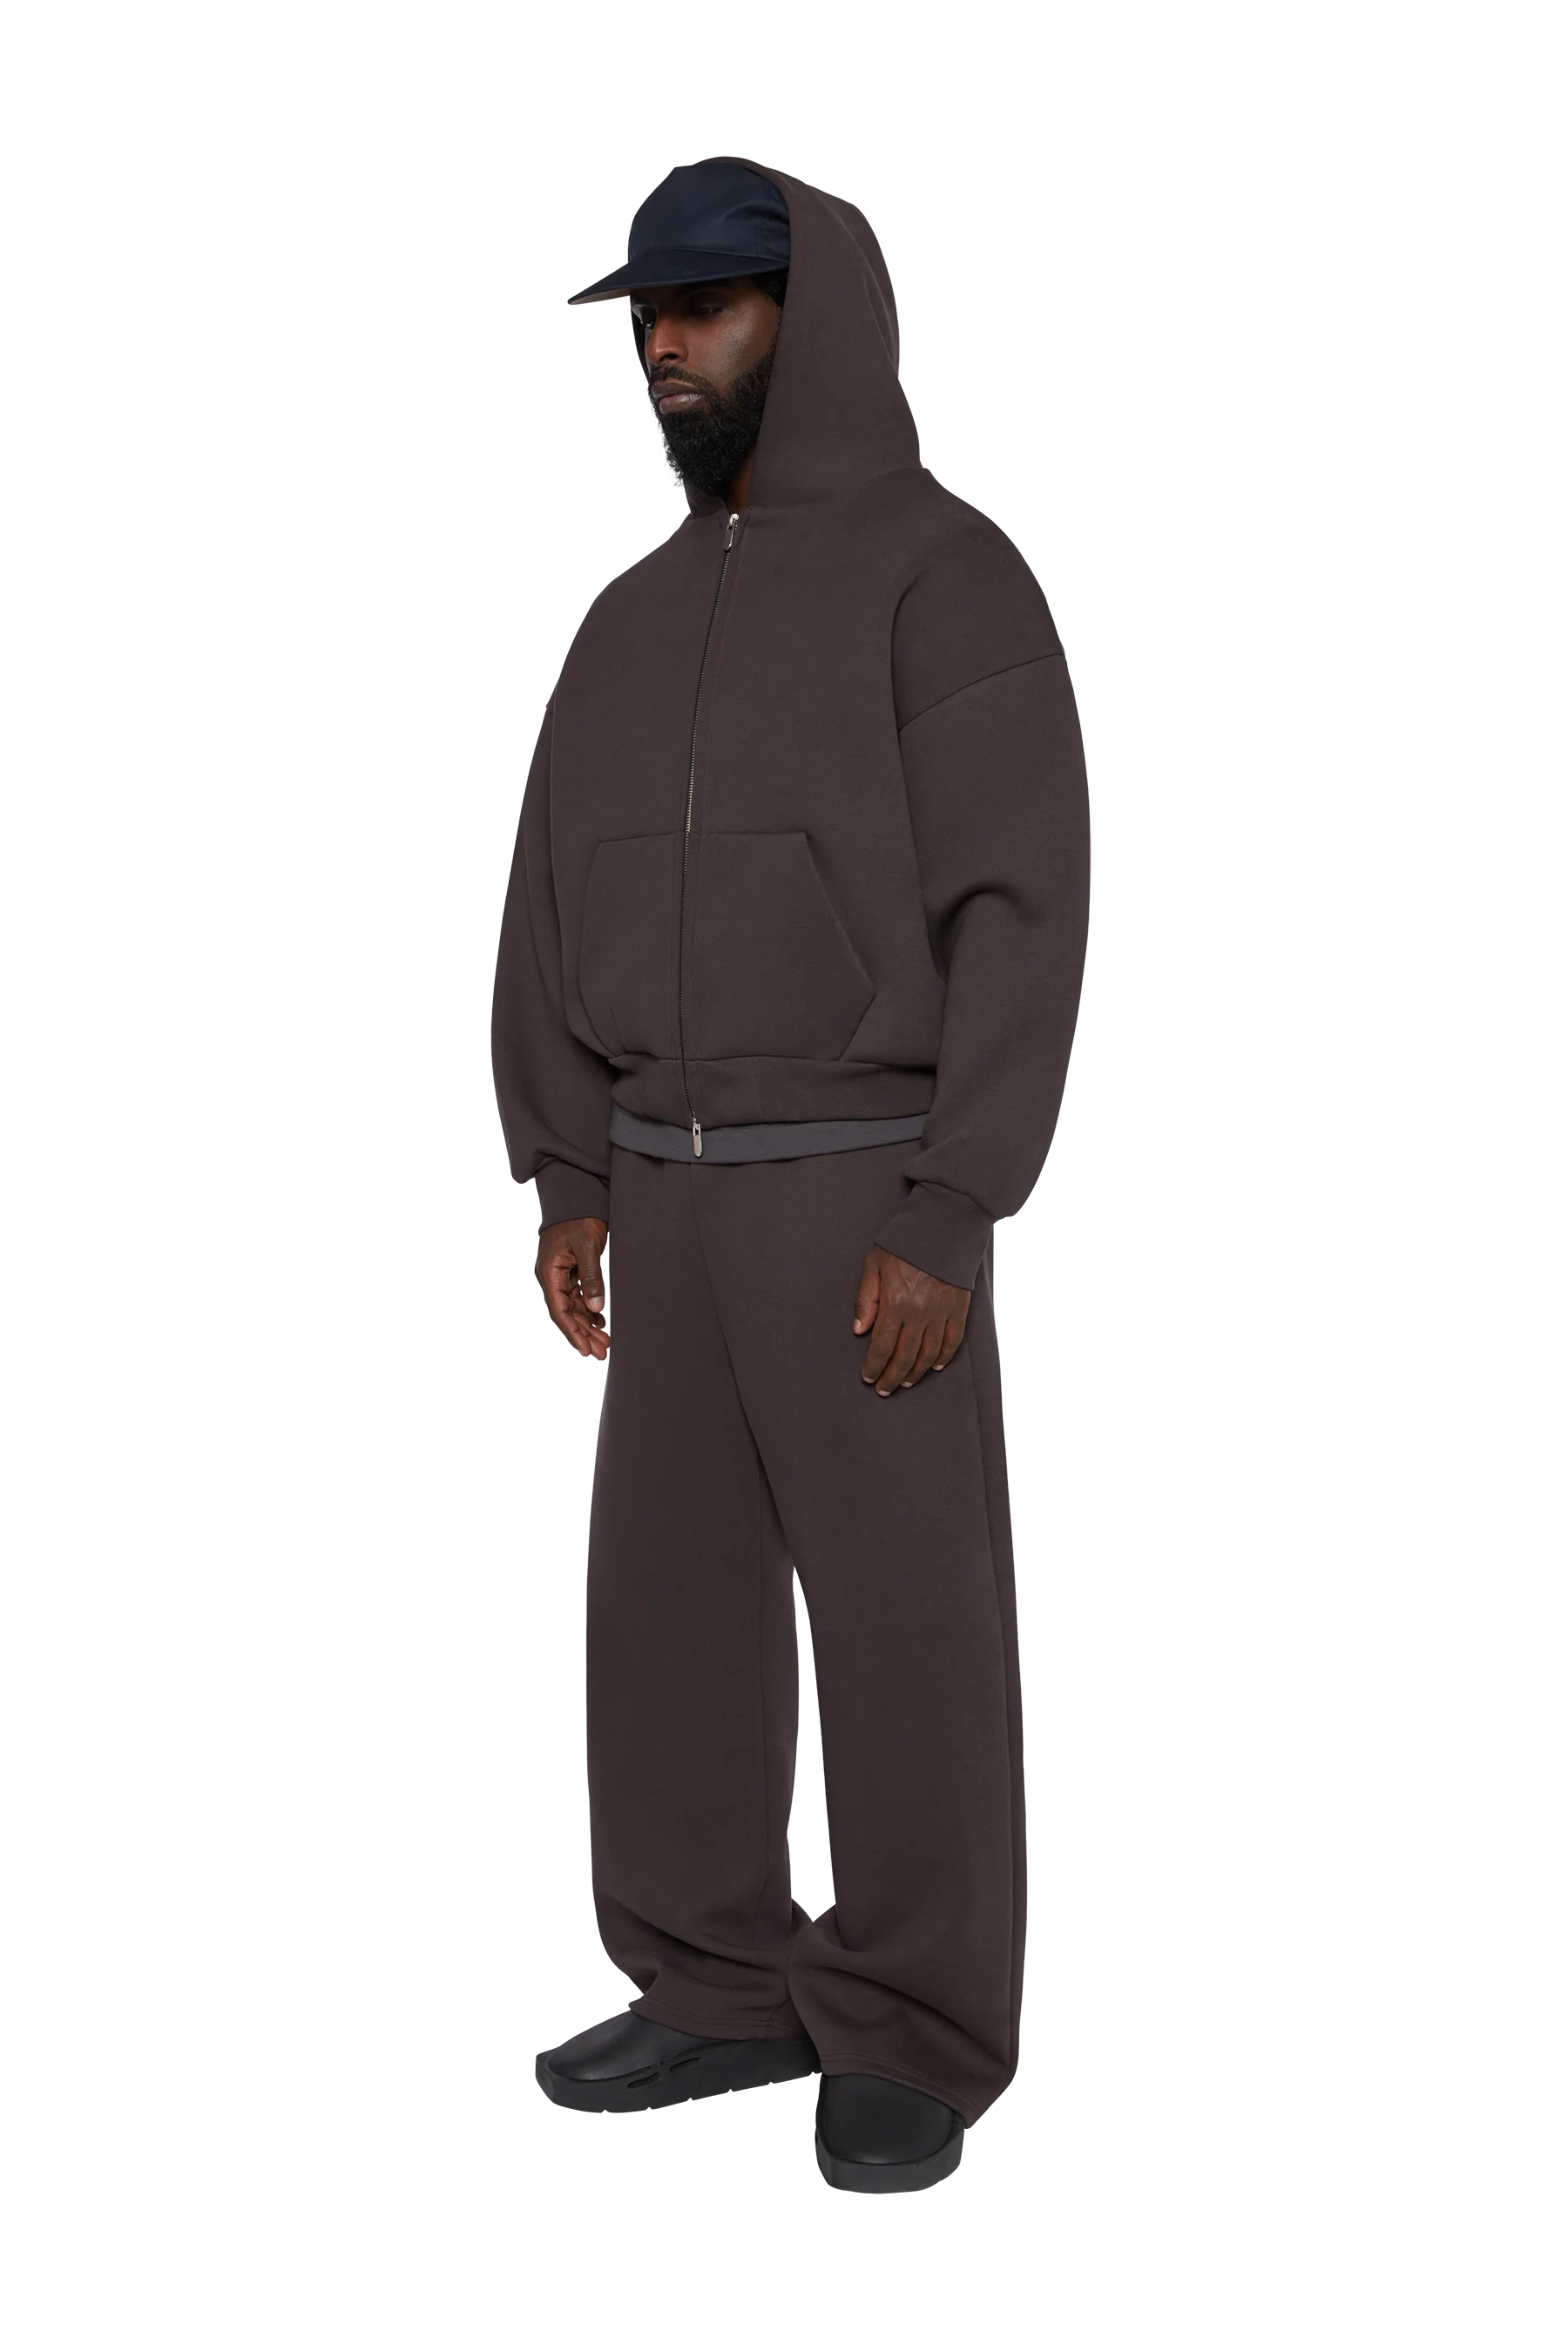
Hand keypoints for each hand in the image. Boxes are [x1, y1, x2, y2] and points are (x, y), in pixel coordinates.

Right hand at [536, 1216, 609, 1361]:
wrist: (578, 1195)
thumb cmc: (579, 1218)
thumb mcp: (586, 1246)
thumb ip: (591, 1278)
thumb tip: (596, 1308)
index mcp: (550, 1273)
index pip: (560, 1311)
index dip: (573, 1333)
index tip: (586, 1350)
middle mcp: (553, 1278)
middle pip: (568, 1313)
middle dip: (585, 1334)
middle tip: (603, 1352)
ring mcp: (562, 1275)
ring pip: (575, 1307)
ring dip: (589, 1325)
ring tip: (606, 1342)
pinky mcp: (573, 1271)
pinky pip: (580, 1297)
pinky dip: (590, 1310)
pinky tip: (601, 1321)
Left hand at [852, 1245, 969, 1395]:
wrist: (943, 1226)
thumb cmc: (904, 1244)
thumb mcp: (873, 1265)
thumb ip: (865, 1299)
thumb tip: (859, 1330)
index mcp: (895, 1303)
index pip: (882, 1346)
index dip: (874, 1366)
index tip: (868, 1377)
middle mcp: (919, 1314)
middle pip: (904, 1357)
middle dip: (892, 1377)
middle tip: (884, 1389)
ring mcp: (941, 1313)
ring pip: (928, 1355)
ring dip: (915, 1372)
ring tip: (906, 1381)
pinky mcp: (958, 1309)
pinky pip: (952, 1342)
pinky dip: (943, 1358)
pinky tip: (934, 1367)